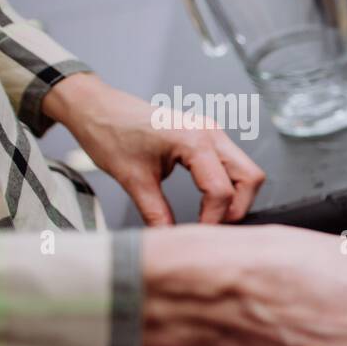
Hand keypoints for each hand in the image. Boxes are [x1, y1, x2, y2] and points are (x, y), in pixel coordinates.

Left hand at [42, 73, 265, 225]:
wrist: (96, 106)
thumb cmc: (109, 132)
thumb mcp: (132, 180)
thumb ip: (157, 213)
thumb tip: (171, 239)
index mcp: (194, 140)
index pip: (221, 190)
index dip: (213, 219)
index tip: (198, 235)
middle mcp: (210, 132)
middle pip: (250, 178)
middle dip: (236, 207)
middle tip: (213, 226)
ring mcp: (212, 132)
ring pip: (246, 171)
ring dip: (235, 196)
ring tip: (211, 215)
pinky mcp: (208, 135)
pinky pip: (232, 164)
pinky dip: (227, 185)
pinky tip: (207, 199)